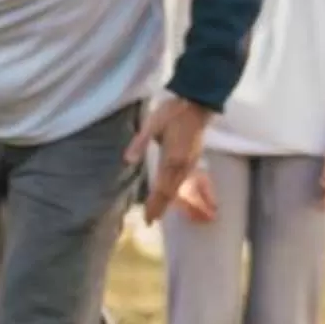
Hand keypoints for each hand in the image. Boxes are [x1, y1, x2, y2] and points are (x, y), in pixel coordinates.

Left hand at [128, 95, 217, 223]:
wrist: (197, 103)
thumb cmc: (173, 111)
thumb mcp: (152, 123)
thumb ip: (140, 142)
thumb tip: (127, 160)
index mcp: (172, 158)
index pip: (162, 188)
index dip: (155, 204)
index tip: (148, 219)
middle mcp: (183, 164)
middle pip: (172, 191)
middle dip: (162, 207)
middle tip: (152, 221)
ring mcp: (190, 162)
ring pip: (180, 187)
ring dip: (170, 201)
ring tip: (160, 211)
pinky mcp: (193, 158)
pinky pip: (185, 181)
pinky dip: (178, 191)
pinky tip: (173, 193)